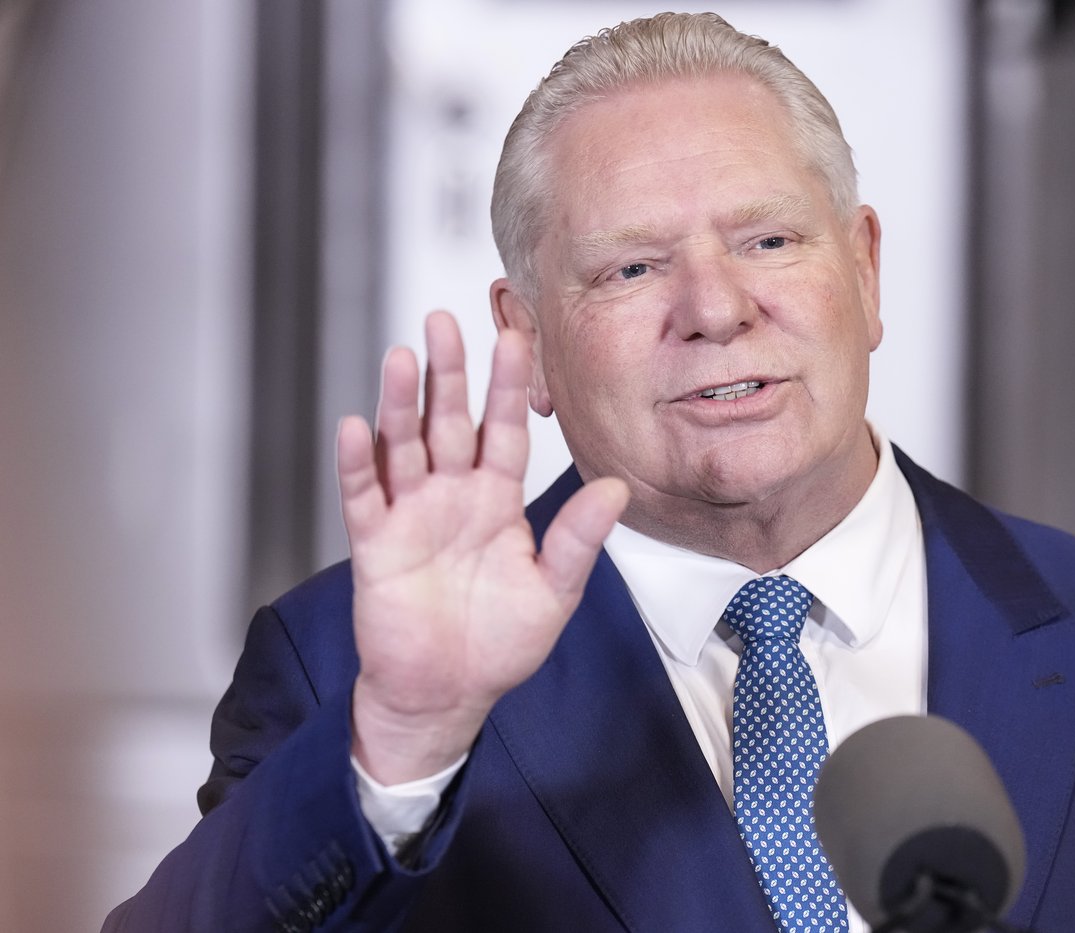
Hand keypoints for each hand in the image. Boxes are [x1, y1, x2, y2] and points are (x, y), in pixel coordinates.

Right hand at [337, 311, 627, 783]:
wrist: (449, 694)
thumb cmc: (501, 644)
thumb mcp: (553, 589)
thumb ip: (578, 538)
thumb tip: (616, 487)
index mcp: (496, 501)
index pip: (503, 430)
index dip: (507, 386)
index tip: (515, 337)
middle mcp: (452, 497)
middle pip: (449, 422)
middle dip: (448, 372)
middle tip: (445, 320)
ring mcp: (411, 516)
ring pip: (403, 446)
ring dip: (401, 404)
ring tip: (404, 357)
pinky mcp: (376, 545)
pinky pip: (363, 497)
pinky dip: (358, 464)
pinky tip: (357, 427)